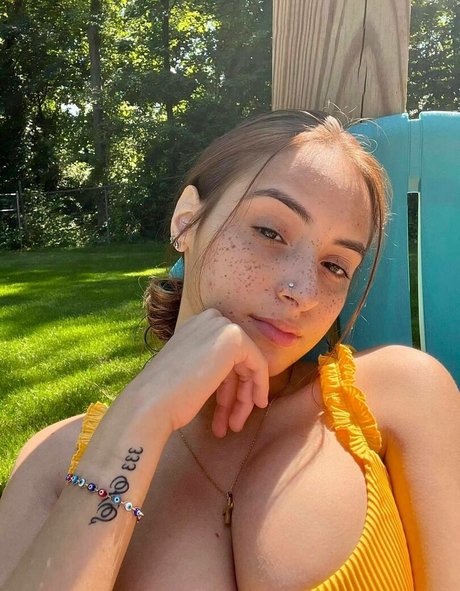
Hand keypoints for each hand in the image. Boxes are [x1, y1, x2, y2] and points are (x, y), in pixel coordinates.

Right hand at [129, 309, 269, 437]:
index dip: (228, 385)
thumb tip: (229, 374)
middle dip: (237, 394)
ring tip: (234, 426)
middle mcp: (208, 320)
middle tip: (232, 423)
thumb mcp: (190, 372)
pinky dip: (259, 386)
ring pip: (248, 365)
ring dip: (243, 398)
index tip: (227, 410)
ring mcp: (221, 327)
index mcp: (194, 326)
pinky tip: (254, 406)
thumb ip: (209, 365)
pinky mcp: (235, 339)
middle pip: (237, 360)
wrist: (152, 403)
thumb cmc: (164, 396)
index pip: (223, 355)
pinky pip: (259, 364)